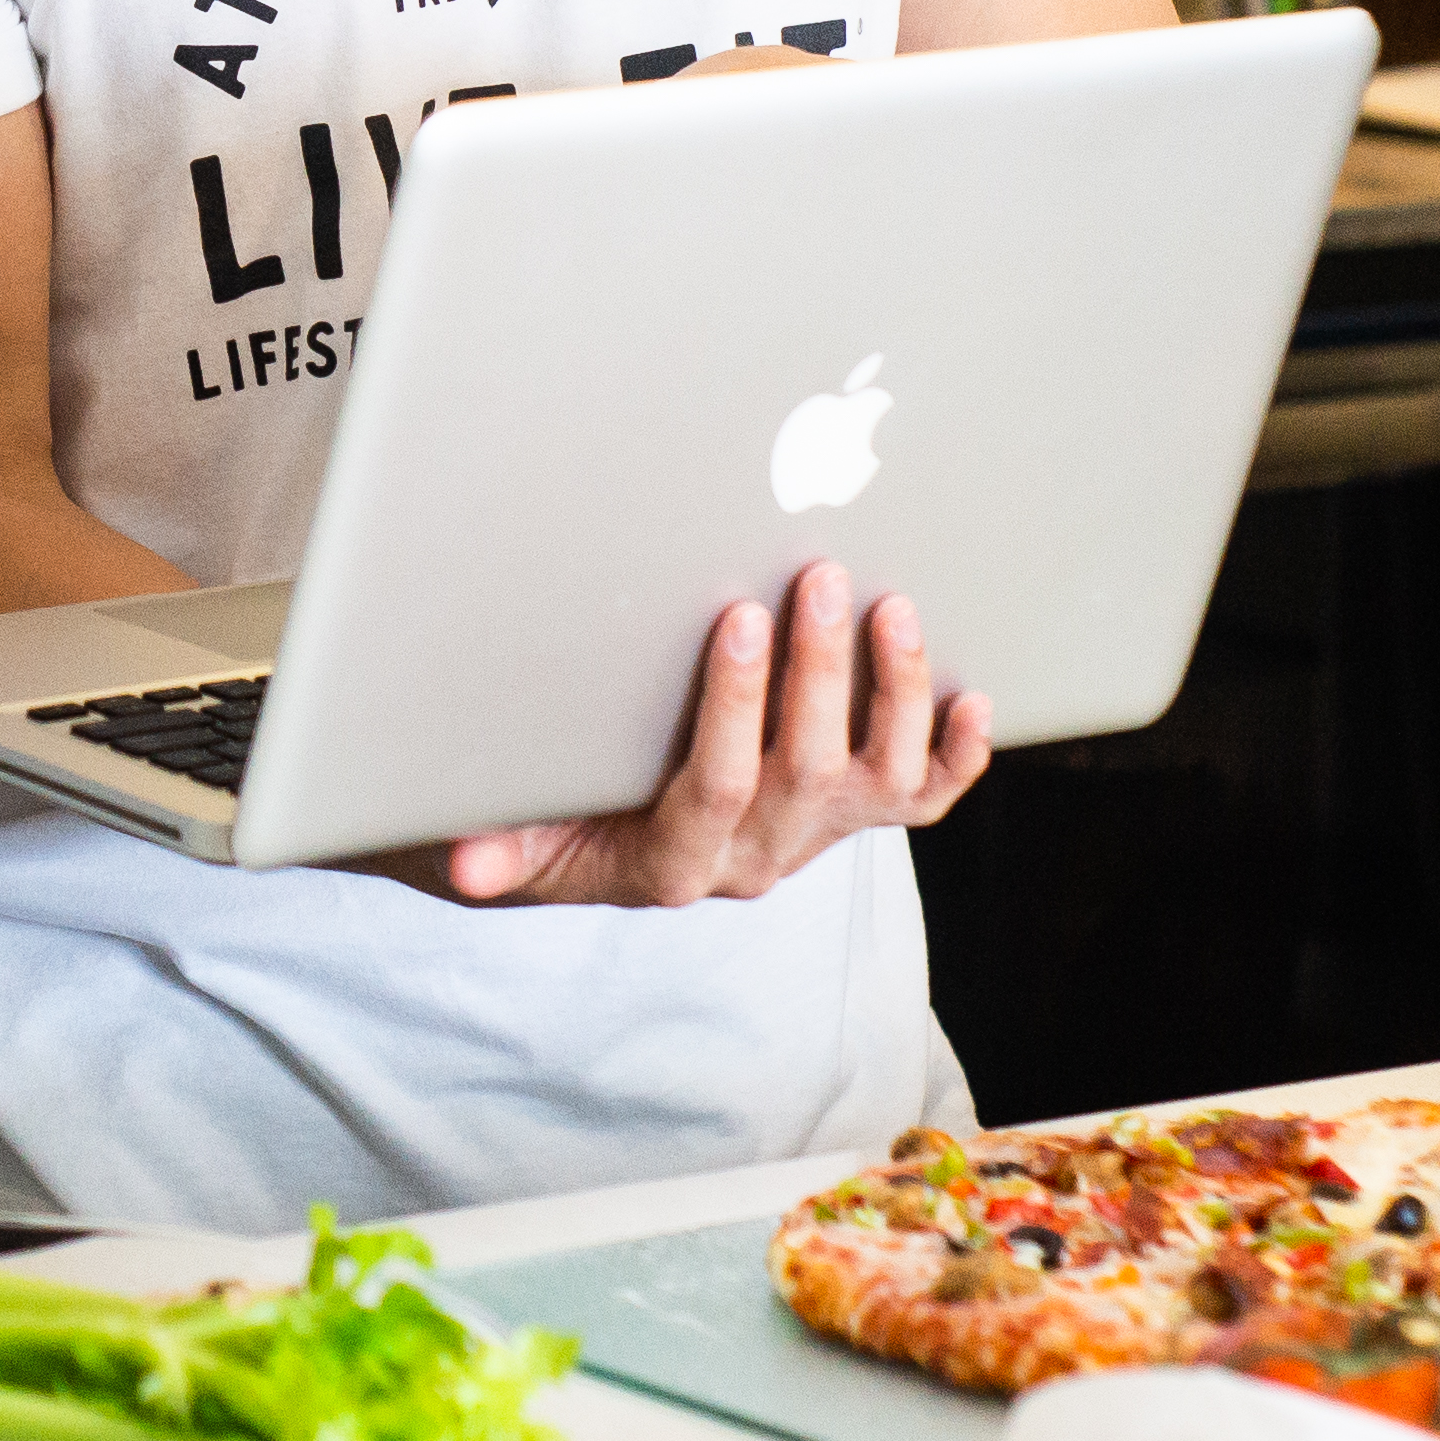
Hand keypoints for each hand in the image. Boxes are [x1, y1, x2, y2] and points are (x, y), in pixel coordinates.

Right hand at [437, 561, 993, 907]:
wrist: (595, 857)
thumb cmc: (548, 821)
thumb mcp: (512, 836)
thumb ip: (496, 848)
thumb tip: (463, 864)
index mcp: (674, 860)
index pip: (717, 782)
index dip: (736, 703)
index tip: (739, 616)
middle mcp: (756, 858)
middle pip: (807, 768)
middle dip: (819, 669)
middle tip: (822, 577)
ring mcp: (812, 838)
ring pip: (877, 780)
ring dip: (893, 692)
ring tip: (894, 606)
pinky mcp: (850, 818)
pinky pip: (920, 800)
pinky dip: (956, 755)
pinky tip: (976, 699)